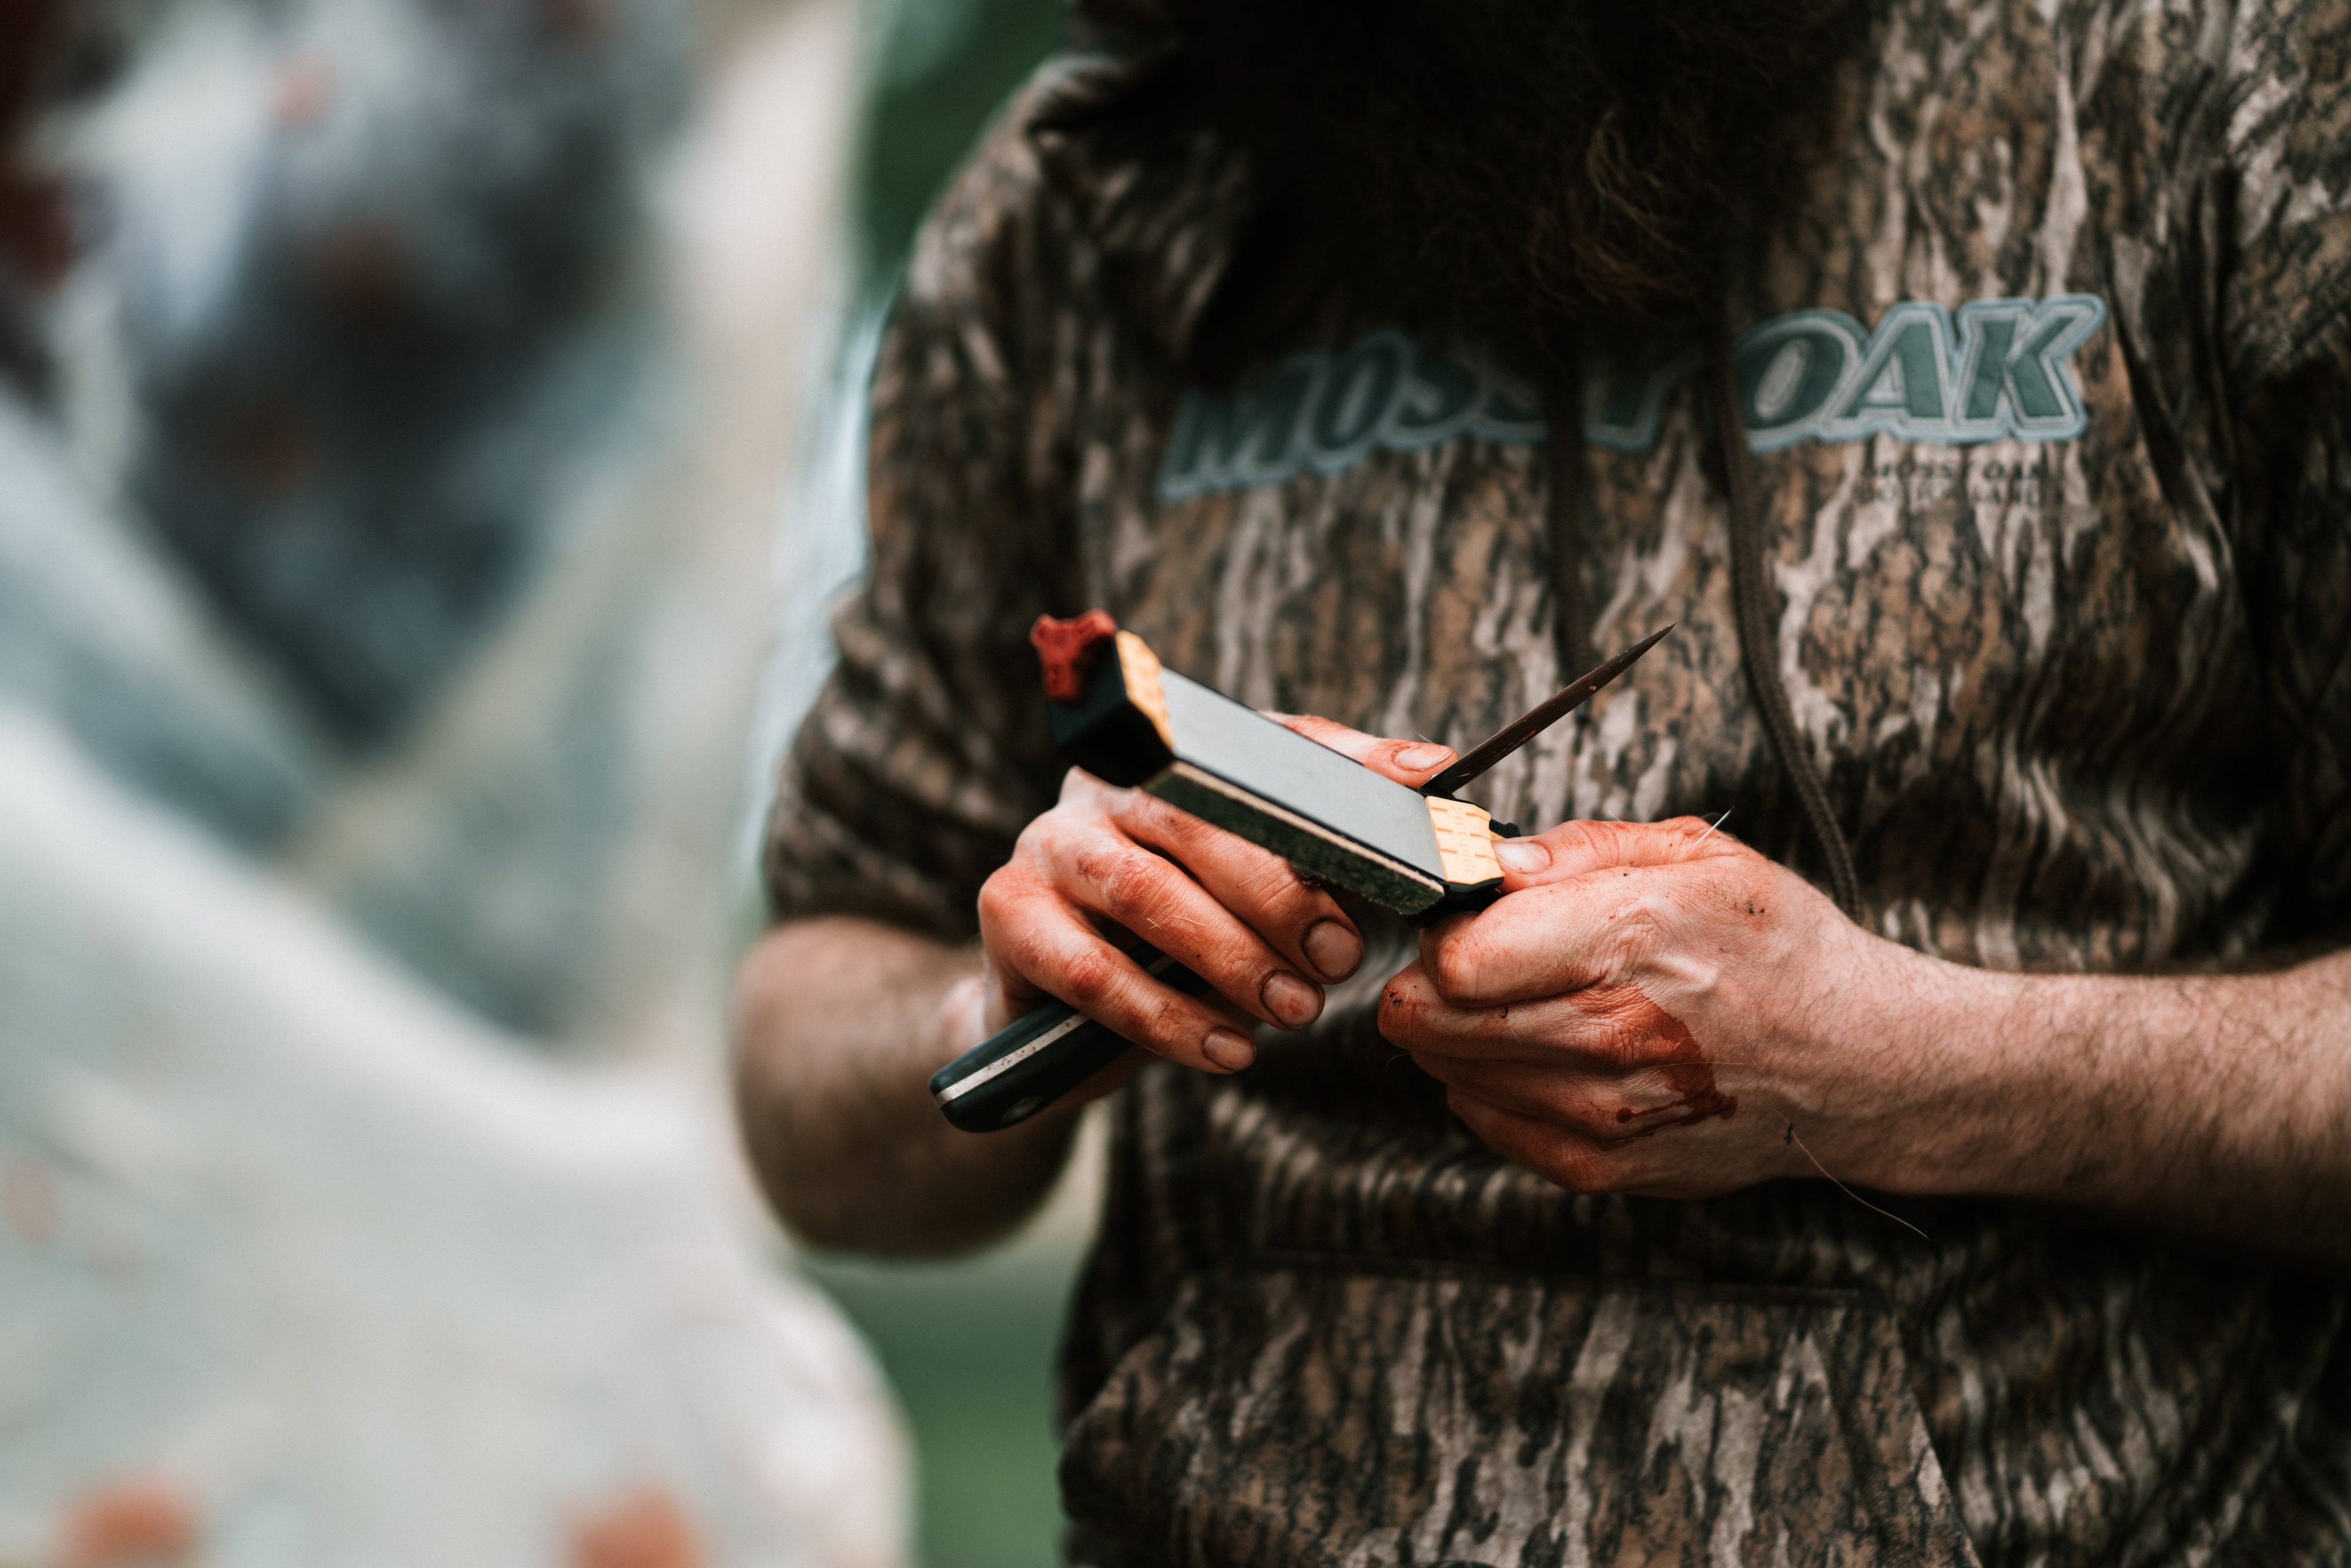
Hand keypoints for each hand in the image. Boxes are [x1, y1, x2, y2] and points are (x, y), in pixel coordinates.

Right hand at [973, 719, 1456, 1085]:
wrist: (1065, 1017)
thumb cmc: (1184, 937)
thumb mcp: (1261, 883)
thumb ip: (1336, 826)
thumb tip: (1432, 775)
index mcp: (1171, 755)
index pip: (1260, 746)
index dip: (1338, 778)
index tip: (1405, 835)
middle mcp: (1103, 783)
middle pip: (1196, 817)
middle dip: (1280, 895)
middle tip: (1339, 961)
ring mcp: (1046, 841)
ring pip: (1144, 892)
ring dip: (1229, 959)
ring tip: (1294, 1013)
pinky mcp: (1008, 913)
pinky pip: (1093, 968)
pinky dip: (1167, 1017)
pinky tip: (1228, 1050)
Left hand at [1380, 817, 1956, 1198]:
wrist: (1858, 1064)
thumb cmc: (1778, 951)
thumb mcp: (1698, 857)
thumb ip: (1579, 849)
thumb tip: (1492, 863)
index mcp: (1631, 940)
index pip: (1455, 958)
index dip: (1445, 928)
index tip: (1468, 917)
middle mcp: (1610, 1035)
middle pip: (1430, 1018)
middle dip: (1434, 979)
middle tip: (1486, 959)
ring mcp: (1602, 1113)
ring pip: (1447, 1069)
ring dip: (1463, 1031)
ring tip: (1532, 1003)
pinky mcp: (1598, 1166)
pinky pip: (1482, 1117)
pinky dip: (1493, 1081)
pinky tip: (1554, 1052)